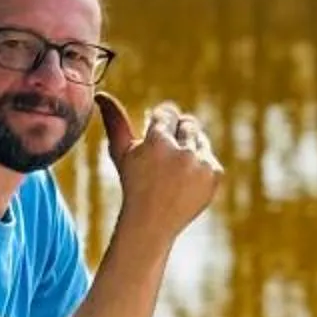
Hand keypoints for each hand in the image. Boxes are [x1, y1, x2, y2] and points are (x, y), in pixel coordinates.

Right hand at [97, 93, 222, 243]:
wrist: (153, 222)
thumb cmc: (133, 184)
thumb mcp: (121, 153)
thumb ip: (115, 122)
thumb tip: (102, 95)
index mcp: (157, 142)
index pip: (168, 112)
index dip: (161, 123)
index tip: (156, 135)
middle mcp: (182, 151)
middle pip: (188, 122)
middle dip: (178, 132)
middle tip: (166, 153)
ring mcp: (200, 163)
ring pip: (199, 138)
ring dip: (188, 148)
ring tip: (174, 169)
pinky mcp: (214, 174)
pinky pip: (209, 157)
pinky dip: (199, 166)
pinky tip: (184, 181)